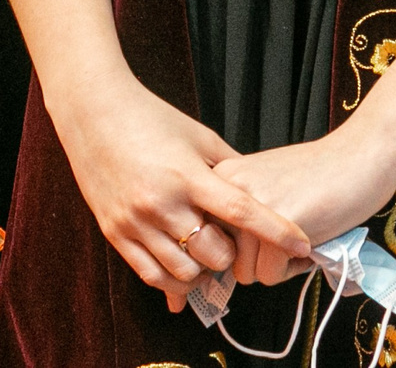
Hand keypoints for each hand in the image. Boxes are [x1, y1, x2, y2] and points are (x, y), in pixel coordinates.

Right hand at [56, 74, 310, 309]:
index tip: (302, 243)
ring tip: (206, 256)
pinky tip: (183, 273)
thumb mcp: (198, 136)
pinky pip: (151, 276)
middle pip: (215, 253)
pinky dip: (173, 283)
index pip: (241, 211)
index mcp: (188, 175)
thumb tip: (259, 195)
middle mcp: (162, 203)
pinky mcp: (116, 234)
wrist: (94, 113)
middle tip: (233, 246)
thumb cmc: (151, 119)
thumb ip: (228, 168)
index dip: (276, 231)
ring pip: (184, 274)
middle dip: (232, 255)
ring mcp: (136, 222)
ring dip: (203, 272)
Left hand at [212, 120, 395, 283]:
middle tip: (290, 235)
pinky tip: (312, 238)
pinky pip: (273, 274)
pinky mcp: (278, 226)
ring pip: (247, 272)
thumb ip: (240, 213)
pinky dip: (295, 267)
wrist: (362, 153)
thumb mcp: (265, 184)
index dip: (239, 245)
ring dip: (278, 264)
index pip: (208, 238)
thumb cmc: (319, 173)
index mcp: (222, 176)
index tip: (264, 234)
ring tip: (302, 235)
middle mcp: (227, 190)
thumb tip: (219, 262)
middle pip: (226, 259)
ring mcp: (251, 207)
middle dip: (260, 258)